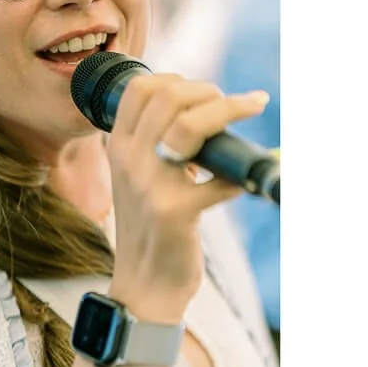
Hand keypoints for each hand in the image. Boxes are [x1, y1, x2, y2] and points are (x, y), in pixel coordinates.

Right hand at [105, 75, 269, 322]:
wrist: (144, 286)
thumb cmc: (152, 227)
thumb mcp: (140, 178)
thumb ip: (156, 144)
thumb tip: (205, 110)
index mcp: (119, 147)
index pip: (140, 88)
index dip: (178, 79)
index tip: (204, 93)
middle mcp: (129, 161)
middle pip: (169, 96)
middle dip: (210, 91)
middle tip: (235, 105)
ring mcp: (151, 186)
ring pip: (191, 127)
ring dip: (229, 113)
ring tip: (248, 116)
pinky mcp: (176, 212)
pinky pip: (221, 180)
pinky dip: (240, 178)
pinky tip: (244, 184)